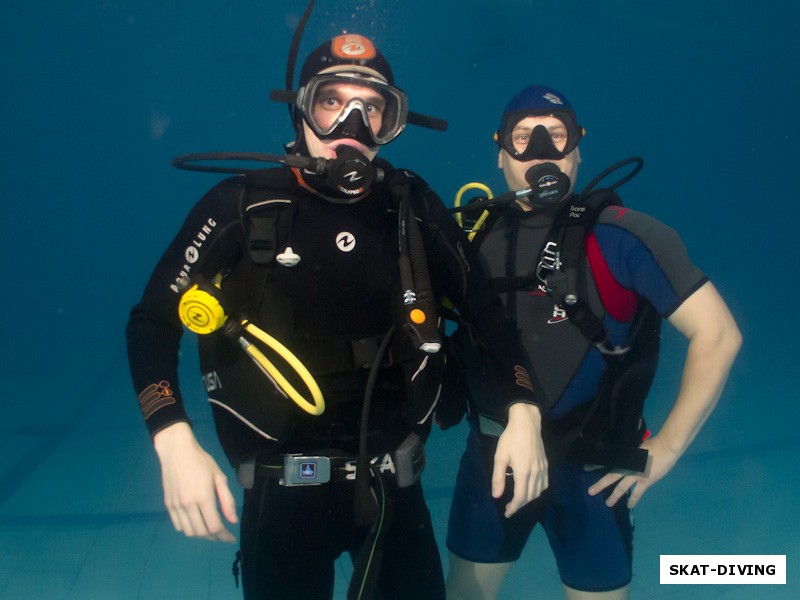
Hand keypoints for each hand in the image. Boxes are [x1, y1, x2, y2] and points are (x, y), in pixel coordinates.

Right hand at [153, 422, 238, 542]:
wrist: (176, 451)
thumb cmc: (201, 461)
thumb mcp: (219, 477)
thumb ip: (227, 500)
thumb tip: (232, 521)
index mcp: (203, 497)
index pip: (214, 526)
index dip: (224, 536)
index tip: (231, 538)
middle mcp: (188, 505)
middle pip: (201, 532)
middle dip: (214, 538)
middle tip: (222, 535)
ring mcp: (176, 506)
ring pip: (188, 532)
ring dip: (201, 535)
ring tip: (210, 530)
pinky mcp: (168, 505)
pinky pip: (178, 525)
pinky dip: (188, 529)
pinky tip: (196, 523)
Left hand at [492, 403, 547, 516]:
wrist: (527, 424)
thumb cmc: (510, 438)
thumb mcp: (500, 456)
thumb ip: (498, 477)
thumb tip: (496, 496)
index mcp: (523, 472)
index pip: (520, 497)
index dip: (514, 507)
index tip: (507, 512)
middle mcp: (535, 473)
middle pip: (530, 497)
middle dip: (520, 505)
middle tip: (509, 508)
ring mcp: (543, 469)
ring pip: (538, 492)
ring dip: (529, 499)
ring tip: (518, 500)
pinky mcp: (546, 465)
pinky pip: (544, 484)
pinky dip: (538, 491)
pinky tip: (530, 489)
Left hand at [587, 435, 678, 507]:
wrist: (665, 448)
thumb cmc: (651, 444)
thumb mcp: (635, 447)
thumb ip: (628, 454)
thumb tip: (621, 458)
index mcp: (624, 457)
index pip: (607, 461)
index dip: (596, 465)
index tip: (586, 468)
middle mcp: (627, 467)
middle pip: (611, 476)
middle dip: (600, 484)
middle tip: (590, 491)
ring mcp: (636, 475)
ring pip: (622, 488)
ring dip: (614, 496)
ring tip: (608, 504)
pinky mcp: (645, 481)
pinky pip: (637, 492)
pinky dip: (633, 499)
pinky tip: (629, 506)